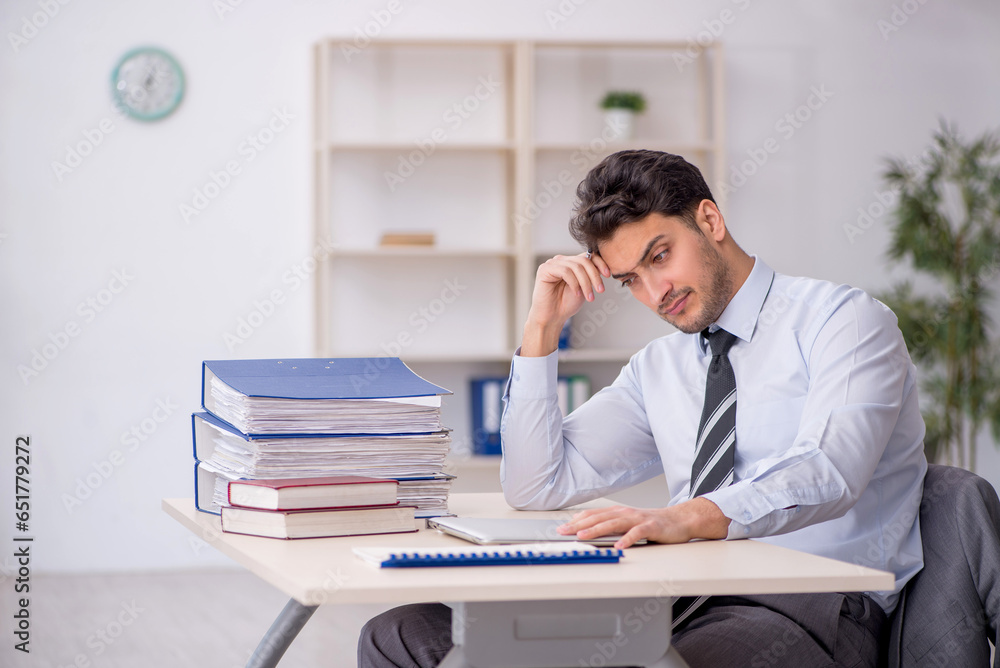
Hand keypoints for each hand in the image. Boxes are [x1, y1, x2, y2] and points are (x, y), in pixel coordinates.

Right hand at [521, 252, 610, 356]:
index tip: (608, 275)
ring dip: (585, 283)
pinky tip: (576, 293)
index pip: (588, 255)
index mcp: (570, 263)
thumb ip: (590, 275)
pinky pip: (565, 271)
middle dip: (594, 276)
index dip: (600, 263)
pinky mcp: (544, 269)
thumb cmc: (566, 304)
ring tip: (589, 297)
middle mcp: (561, 261)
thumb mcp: (584, 287)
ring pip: (576, 266)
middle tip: (600, 290)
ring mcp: (552, 264)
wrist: (552, 318)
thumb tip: (603, 265)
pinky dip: (574, 283)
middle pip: (583, 260)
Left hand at [555, 498, 730, 548]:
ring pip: (614, 523)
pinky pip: (638, 533)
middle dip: (580, 525)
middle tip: (564, 531)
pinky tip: (619, 546)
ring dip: (597, 529)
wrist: (680, 520)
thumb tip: (590, 532)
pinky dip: (627, 539)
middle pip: (599, 518)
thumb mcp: (629, 523)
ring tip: (583, 536)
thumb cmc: (653, 523)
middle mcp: (626, 513)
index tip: (561, 527)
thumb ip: (612, 526)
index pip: (593, 515)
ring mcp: (638, 519)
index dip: (576, 521)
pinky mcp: (652, 527)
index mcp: (619, 512)